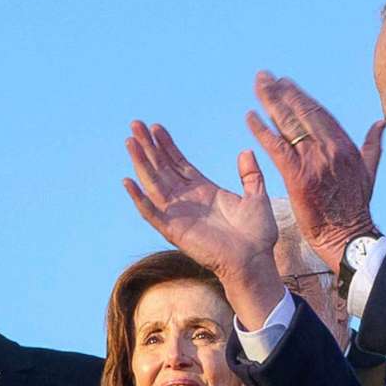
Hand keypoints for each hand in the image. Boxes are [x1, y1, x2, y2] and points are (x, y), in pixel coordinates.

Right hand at [124, 123, 285, 321]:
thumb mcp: (257, 196)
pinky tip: (128, 182)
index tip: (156, 127)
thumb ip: (250, 174)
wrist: (254, 260)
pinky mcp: (174, 231)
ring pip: (153, 183)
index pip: (179, 163)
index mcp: (204, 191)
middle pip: (162, 168)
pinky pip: (152, 213)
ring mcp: (178, 215)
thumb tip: (246, 152)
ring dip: (141, 163)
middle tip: (136, 124)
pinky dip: (139, 199)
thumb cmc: (257, 234)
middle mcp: (187, 201)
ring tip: (130, 142)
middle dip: (149, 147)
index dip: (167, 146)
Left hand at [244, 73, 384, 273]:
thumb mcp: (369, 172)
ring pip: (288, 123)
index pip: (318, 113)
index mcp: (345, 145)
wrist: (349, 236)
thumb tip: (380, 124)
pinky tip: (249, 117)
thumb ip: (372, 146)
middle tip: (264, 77)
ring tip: (258, 85)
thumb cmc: (356, 209)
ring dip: (270, 102)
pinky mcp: (298, 176)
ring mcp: (314, 161)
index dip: (300, 96)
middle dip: (281, 92)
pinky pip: (276, 147)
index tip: (286, 84)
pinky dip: (262, 130)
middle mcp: (330, 148)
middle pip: (301, 111)